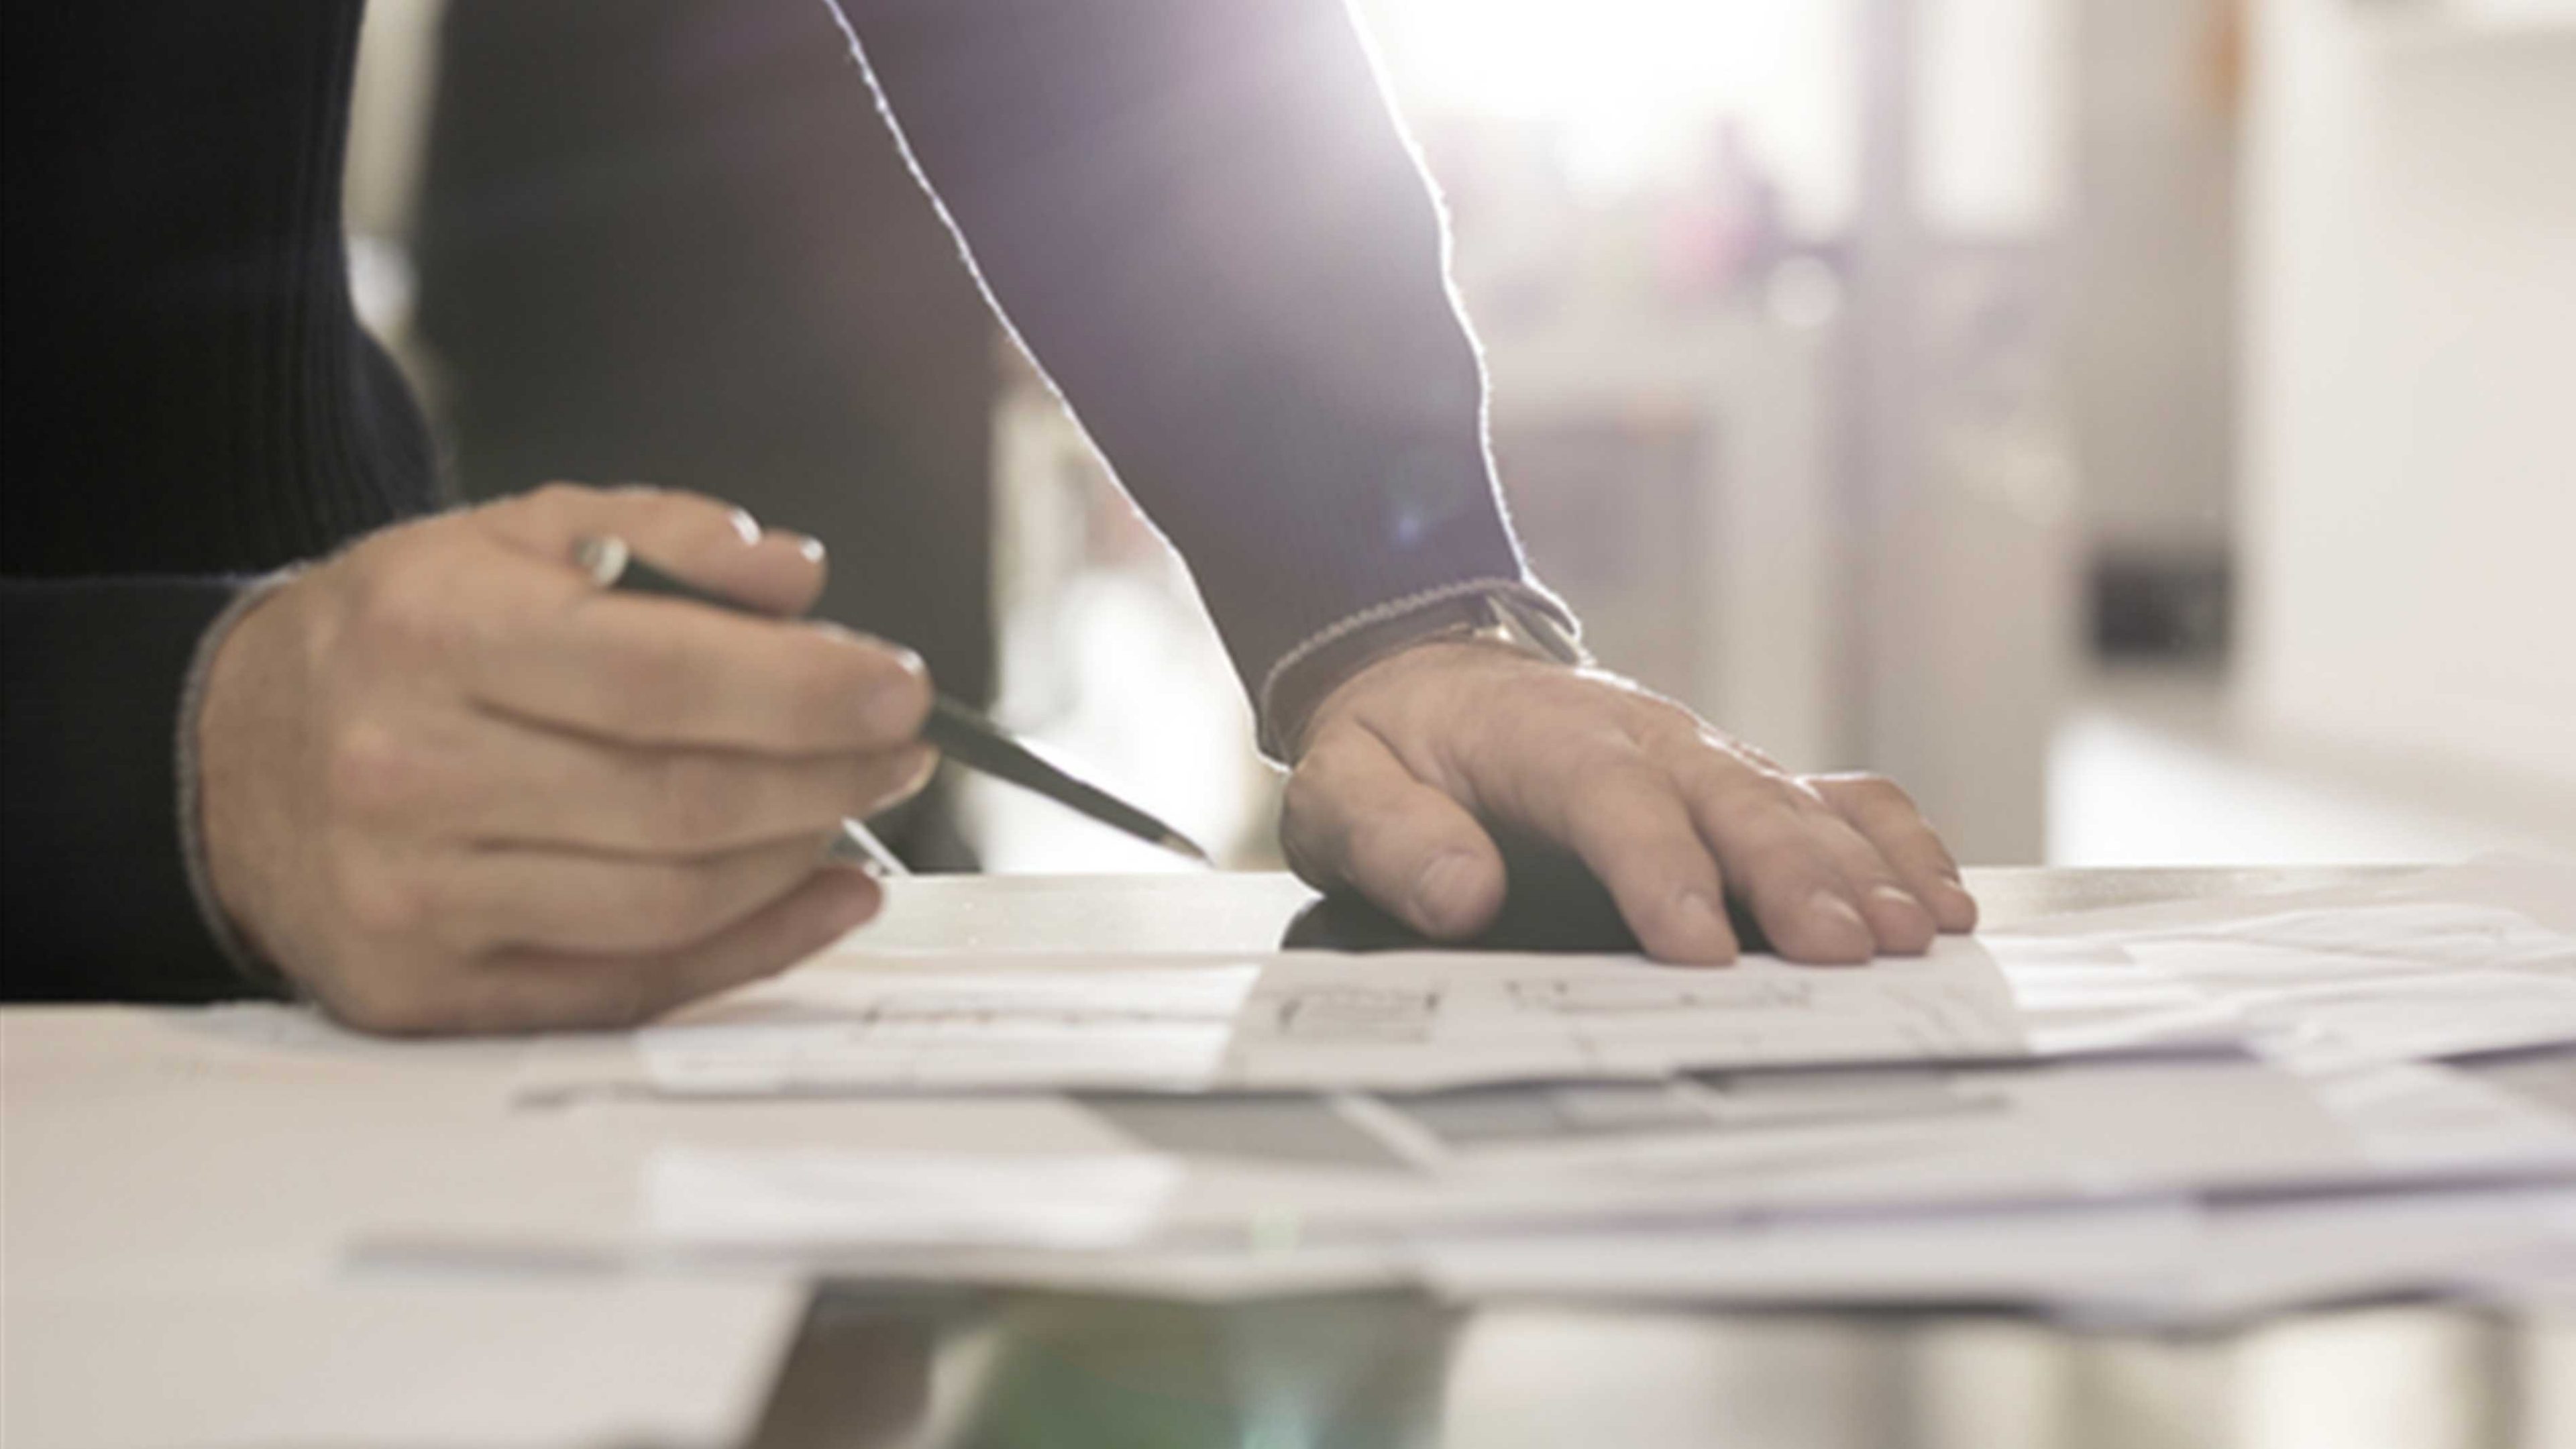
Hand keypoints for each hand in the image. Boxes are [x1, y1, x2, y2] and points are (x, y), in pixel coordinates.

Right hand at [196, 484, 935, 1032]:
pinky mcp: (427, 993)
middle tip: (902, 750)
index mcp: (432, 633)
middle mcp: (408, 771)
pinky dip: (753, 947)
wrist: (233, 757)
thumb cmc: (401, 641)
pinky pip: (632, 986)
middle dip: (827, 776)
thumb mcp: (510, 540)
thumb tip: (797, 577)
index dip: (805, 690)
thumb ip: (659, 539)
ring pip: (670, 901)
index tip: (900, 687)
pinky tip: (823, 896)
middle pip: (679, 799)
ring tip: (857, 806)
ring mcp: (413, 898)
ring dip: (798, 857)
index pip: (660, 676)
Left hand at [1280, 641, 1976, 963]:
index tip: (1700, 949)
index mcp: (1548, 742)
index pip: (1615, 803)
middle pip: (1735, 803)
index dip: (1663, 873)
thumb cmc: (1394, 749)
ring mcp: (1705, 758)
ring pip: (1799, 804)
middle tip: (1847, 953)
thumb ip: (1391, 838)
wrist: (1429, 677)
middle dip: (1795, 877)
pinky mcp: (1738, 778)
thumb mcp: (1342, 788)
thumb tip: (1460, 893)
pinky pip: (1834, 796)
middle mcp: (1648, 742)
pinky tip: (1942, 895)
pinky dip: (1893, 840)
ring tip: (1917, 936)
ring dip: (1862, 869)